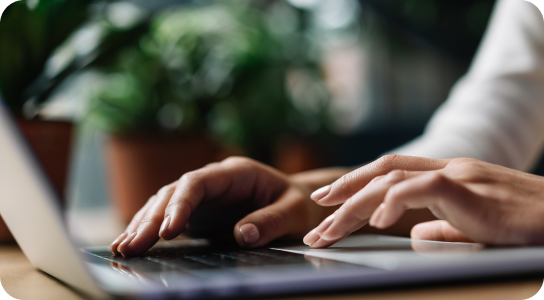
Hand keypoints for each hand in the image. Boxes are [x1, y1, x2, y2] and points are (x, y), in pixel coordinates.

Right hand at [110, 157, 334, 256]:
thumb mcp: (294, 212)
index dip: (180, 204)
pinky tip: (133, 244)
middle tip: (133, 246)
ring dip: (143, 224)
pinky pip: (168, 218)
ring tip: (124, 248)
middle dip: (152, 219)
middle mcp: (214, 181)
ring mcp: (203, 196)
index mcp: (236, 172)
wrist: (299, 204)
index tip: (169, 230)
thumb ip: (270, 222)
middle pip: (174, 193)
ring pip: (164, 204)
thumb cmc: (298, 205)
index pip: (198, 182)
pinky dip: (150, 230)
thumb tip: (242, 235)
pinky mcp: (199, 213)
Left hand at [304, 155, 543, 246]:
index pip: (390, 172)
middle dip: (344, 191)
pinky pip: (423, 188)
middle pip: (382, 172)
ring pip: (392, 179)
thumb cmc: (525, 223)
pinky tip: (375, 221)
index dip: (356, 183)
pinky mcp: (471, 189)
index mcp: (446, 176)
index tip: (328, 201)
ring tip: (330, 227)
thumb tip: (415, 235)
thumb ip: (444, 227)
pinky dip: (394, 202)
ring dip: (355, 203)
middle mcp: (447, 169)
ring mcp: (459, 175)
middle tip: (315, 212)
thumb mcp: (476, 224)